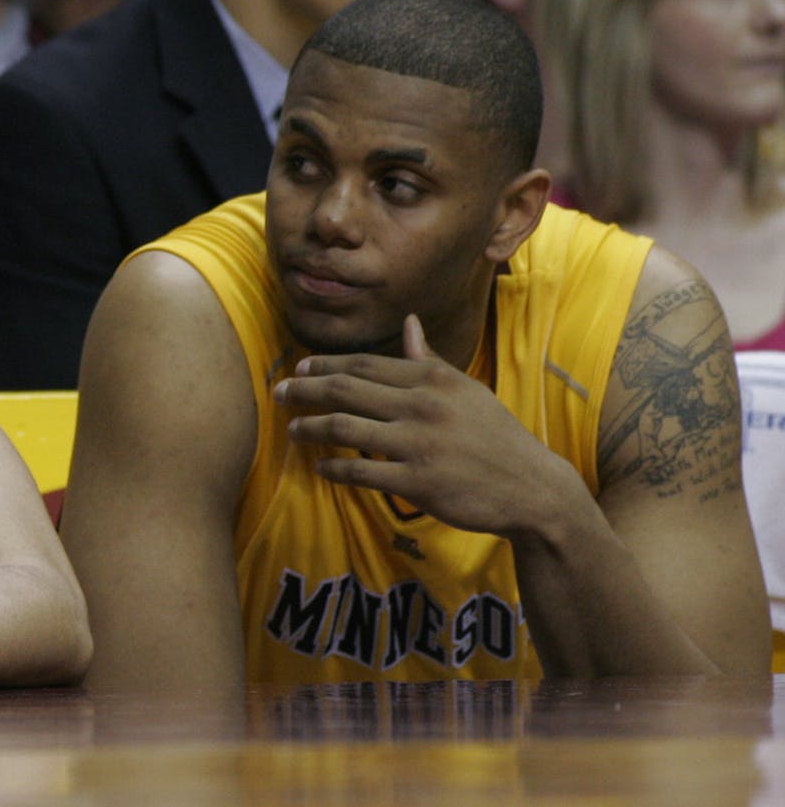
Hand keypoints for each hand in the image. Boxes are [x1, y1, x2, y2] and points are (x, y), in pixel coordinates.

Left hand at [276, 315, 590, 537]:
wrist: (531, 487)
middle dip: (305, 389)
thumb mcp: (466, 390)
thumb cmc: (494, 436)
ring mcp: (419, 444)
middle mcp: (423, 405)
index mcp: (433, 379)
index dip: (325, 365)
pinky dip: (334, 468)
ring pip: (346, 428)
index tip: (300, 367)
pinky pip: (361, 472)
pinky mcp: (418, 482)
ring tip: (292, 430)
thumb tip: (409, 323)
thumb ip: (430, 360)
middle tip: (278, 392)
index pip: (365, 365)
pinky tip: (321, 467)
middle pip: (346, 390)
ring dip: (311, 427)